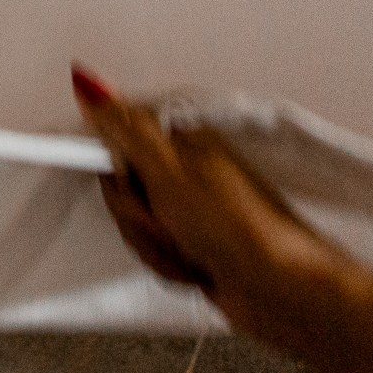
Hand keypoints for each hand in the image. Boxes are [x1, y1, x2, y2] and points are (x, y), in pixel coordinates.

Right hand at [72, 65, 343, 346]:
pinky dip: (169, 265)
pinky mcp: (192, 245)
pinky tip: (196, 270)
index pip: (118, 137)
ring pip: (135, 224)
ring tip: (190, 251)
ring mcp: (189, 209)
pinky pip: (153, 251)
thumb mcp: (169, 171)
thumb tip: (90, 82)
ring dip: (155, 245)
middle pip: (121, 186)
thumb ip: (126, 128)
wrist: (283, 290)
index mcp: (182, 140)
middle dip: (137, 215)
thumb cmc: (236, 226)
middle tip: (167, 220)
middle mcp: (184, 170)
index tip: (127, 183)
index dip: (115, 168)